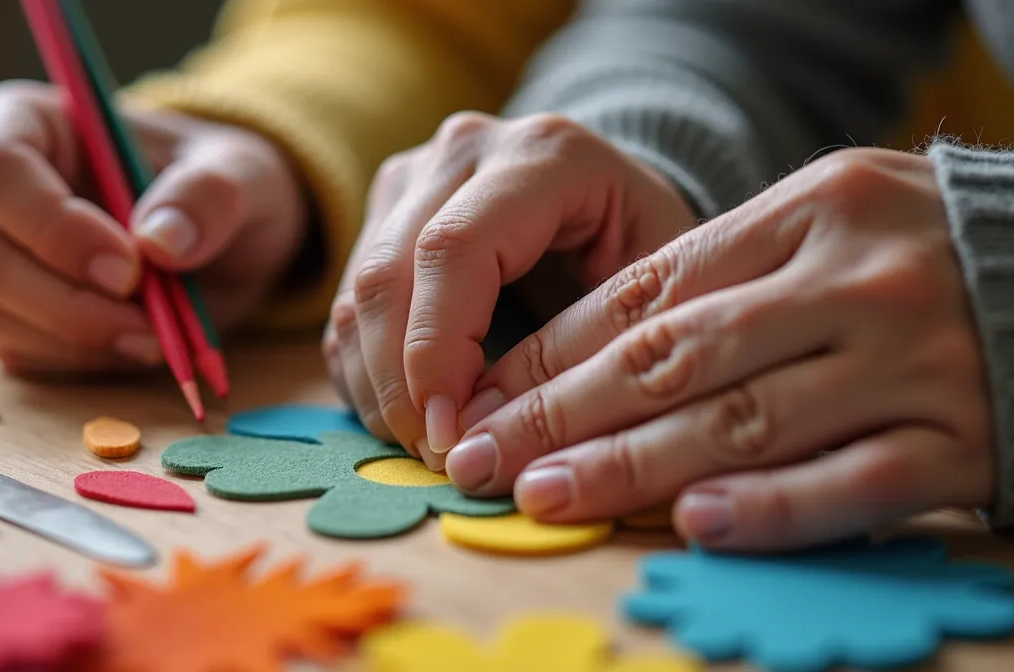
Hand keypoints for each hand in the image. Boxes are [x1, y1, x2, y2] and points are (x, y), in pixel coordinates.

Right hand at [0, 81, 306, 373]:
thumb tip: (161, 242)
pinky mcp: (5, 317)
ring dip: (76, 336)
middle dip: (67, 300)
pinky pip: (16, 351)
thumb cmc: (220, 187)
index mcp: (26, 123)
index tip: (129, 266)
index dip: (51, 225)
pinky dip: (80, 360)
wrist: (225, 243)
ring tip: (154, 334)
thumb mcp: (243, 175)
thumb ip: (211, 195)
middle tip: (149, 321)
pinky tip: (134, 343)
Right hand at [324, 111, 694, 468]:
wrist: (622, 204)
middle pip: (389, 273)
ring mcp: (415, 175)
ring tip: (425, 446)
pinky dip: (365, 373)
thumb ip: (596, 352)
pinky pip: (347, 304)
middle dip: (400, 382)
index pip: (454, 248)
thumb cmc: (653, 258)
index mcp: (545, 155)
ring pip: (357, 291)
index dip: (438, 350)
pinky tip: (407, 418)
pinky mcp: (383, 210)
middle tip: (436, 456)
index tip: (452, 434)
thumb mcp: (665, 295)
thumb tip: (500, 437)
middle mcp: (466, 149)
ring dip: (377, 385)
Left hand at [449, 147, 992, 550]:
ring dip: (633, 466)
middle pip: (675, 358)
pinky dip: (772, 508)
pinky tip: (694, 524)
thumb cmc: (923, 246)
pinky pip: (854, 482)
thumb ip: (724, 272)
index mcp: (808, 212)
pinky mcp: (964, 438)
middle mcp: (853, 283)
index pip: (649, 292)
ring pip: (744, 423)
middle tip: (485, 456)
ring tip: (549, 495)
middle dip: (563, 414)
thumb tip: (588, 350)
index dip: (554, 351)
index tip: (485, 394)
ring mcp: (912, 361)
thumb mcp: (827, 219)